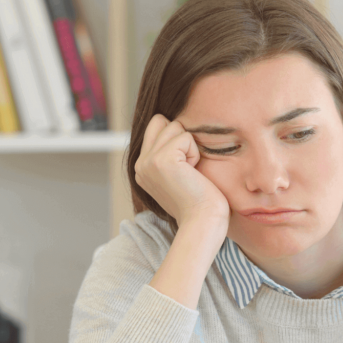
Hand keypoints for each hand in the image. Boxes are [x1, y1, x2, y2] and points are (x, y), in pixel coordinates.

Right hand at [134, 114, 229, 230]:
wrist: (202, 221)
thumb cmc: (199, 202)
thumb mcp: (177, 176)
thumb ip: (168, 154)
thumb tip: (175, 127)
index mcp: (141, 168)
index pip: (156, 127)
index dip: (176, 140)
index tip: (184, 169)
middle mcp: (139, 164)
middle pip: (162, 121)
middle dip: (181, 138)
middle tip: (188, 168)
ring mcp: (148, 161)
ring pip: (174, 126)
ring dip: (189, 147)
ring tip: (190, 172)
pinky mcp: (161, 160)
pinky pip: (185, 137)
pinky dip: (195, 153)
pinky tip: (193, 173)